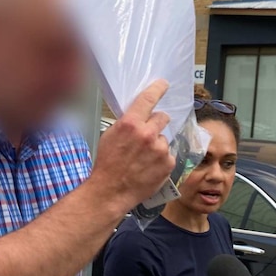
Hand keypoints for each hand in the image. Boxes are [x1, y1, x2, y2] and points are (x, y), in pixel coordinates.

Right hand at [87, 80, 174, 214]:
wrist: (110, 191)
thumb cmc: (106, 164)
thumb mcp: (110, 136)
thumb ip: (126, 124)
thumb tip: (138, 117)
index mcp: (131, 124)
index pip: (148, 99)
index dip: (158, 89)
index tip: (163, 84)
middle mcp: (148, 134)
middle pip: (162, 117)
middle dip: (156, 123)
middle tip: (148, 134)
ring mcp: (160, 149)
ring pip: (164, 138)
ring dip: (157, 144)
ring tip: (144, 158)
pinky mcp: (168, 164)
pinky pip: (168, 155)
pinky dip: (161, 160)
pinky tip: (149, 167)